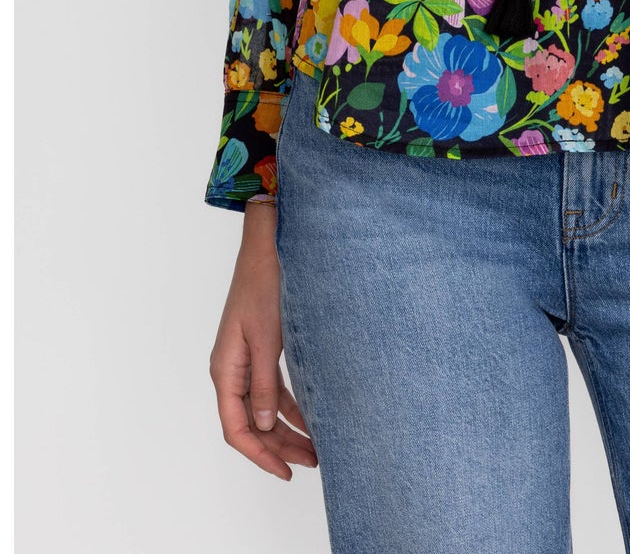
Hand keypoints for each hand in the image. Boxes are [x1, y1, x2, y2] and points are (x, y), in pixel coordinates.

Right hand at [208, 203, 318, 481]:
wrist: (269, 245)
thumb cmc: (263, 283)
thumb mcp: (266, 337)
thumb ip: (263, 383)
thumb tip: (262, 425)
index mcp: (226, 369)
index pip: (236, 428)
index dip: (259, 454)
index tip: (284, 472)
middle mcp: (232, 369)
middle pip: (251, 423)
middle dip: (279, 446)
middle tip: (310, 463)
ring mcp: (245, 359)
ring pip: (263, 408)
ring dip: (286, 429)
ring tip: (315, 448)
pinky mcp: (261, 349)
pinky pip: (272, 388)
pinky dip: (289, 405)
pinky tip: (311, 416)